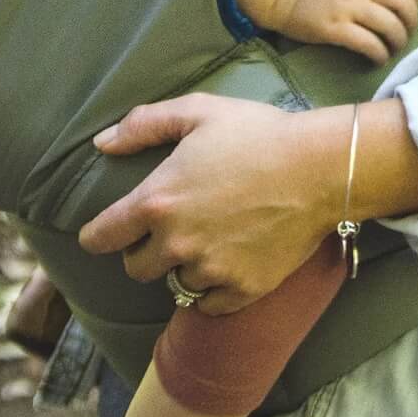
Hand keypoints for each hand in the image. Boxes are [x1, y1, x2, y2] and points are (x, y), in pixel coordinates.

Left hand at [78, 95, 334, 314]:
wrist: (321, 167)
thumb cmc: (258, 133)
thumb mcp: (198, 112)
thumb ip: (144, 125)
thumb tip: (102, 144)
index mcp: (158, 201)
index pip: (103, 236)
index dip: (96, 236)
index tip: (100, 235)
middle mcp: (177, 243)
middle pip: (137, 268)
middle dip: (145, 251)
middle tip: (167, 231)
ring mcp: (210, 270)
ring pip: (176, 285)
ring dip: (183, 268)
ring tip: (205, 243)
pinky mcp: (242, 289)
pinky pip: (210, 304)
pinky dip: (212, 289)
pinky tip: (226, 264)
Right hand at [274, 0, 417, 62]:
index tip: (414, 4)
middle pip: (402, 2)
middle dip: (412, 21)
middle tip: (407, 32)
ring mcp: (348, 6)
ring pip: (389, 26)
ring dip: (398, 41)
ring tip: (394, 48)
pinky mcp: (336, 29)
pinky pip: (369, 44)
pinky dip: (380, 55)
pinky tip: (378, 59)